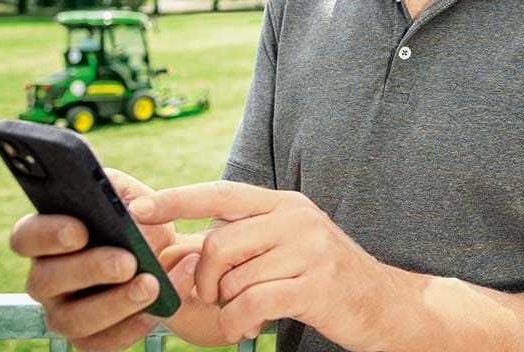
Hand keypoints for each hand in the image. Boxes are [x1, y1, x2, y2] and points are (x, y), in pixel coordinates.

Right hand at [9, 169, 199, 351]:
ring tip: (150, 285)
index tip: (81, 231)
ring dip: (113, 303)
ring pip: (71, 319)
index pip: (25, 237)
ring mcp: (63, 312)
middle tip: (128, 262)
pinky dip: (129, 328)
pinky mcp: (88, 339)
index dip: (47, 235)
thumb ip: (121, 192)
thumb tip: (121, 205)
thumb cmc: (143, 223)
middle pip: (45, 280)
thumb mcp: (134, 197)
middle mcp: (46, 278)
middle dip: (88, 269)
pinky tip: (155, 311)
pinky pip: (98, 344)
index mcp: (47, 238)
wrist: (169, 258)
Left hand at [130, 181, 392, 348]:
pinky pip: (252, 304)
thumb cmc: (324, 279)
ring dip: (229, 308)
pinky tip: (251, 329)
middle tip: (213, 299)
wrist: (384, 305)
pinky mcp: (315, 285)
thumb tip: (176, 255)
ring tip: (247, 315)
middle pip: (219, 244)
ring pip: (234, 280)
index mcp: (285, 204)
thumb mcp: (285, 250)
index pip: (221, 193)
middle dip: (203, 280)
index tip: (138, 210)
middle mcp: (296, 219)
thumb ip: (238, 246)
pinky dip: (240, 324)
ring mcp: (309, 250)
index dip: (177, 199)